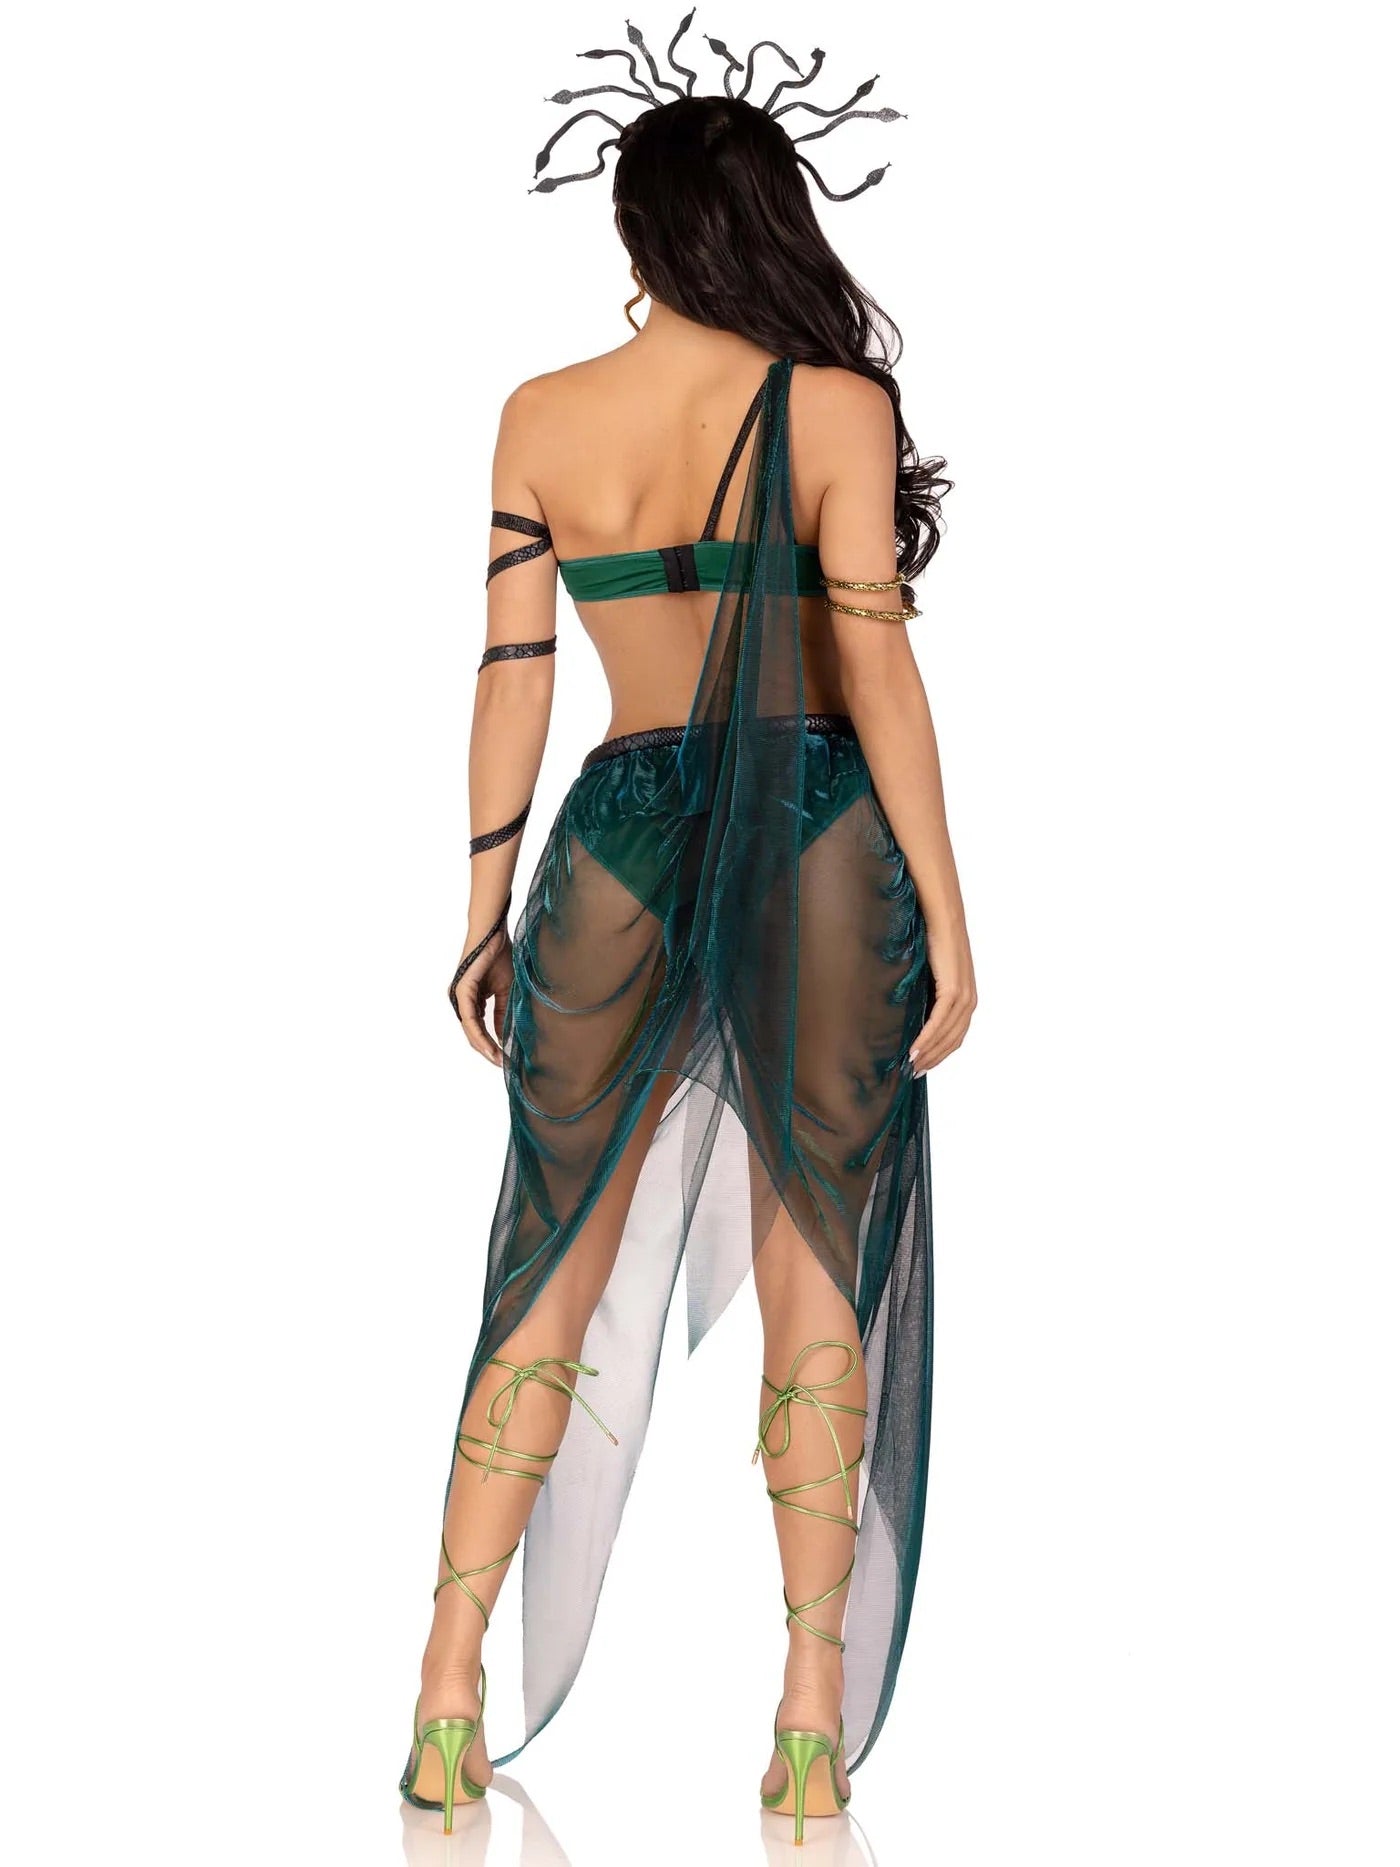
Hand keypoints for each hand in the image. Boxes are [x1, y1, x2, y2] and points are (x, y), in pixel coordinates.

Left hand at [450, 927, 513, 1066]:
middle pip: (472, 1033)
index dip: (491, 1045)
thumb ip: (501, 1013)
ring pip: (470, 1029)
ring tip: (497, 1059)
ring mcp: (458, 996)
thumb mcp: (504, 991)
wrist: (493, 934)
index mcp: (471, 1000)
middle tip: (502, 1065)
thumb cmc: (499, 957)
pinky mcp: (461, 991)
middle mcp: (461, 1000)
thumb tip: (505, 1036)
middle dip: (487, 1051)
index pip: (479, 1028)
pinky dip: (479, 1033)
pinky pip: (469, 1018)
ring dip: (483, 1046)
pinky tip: (489, 1045)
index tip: (504, 1059)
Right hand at [908, 924, 976, 1074]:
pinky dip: (926, 1039)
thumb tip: (912, 1011)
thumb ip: (930, 994)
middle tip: (913, 1073)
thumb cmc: (934, 940)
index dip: (940, 1055)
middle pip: (952, 1041)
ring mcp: (963, 996)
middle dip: (933, 1060)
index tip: (922, 1067)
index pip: (955, 1037)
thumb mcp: (933, 974)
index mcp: (967, 999)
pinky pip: (939, 1022)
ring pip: (946, 1036)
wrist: (943, 917)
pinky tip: (914, 1050)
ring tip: (910, 1066)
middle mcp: (969, 1001)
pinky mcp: (952, 990)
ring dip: (928, 1054)